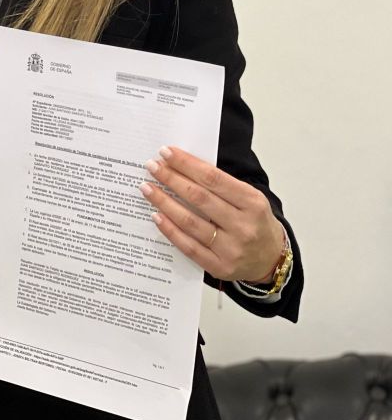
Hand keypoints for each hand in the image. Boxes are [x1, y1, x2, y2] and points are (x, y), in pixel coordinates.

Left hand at [140, 146, 282, 283]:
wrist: (272, 259)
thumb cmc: (255, 222)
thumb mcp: (249, 198)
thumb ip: (221, 185)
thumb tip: (183, 167)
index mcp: (252, 202)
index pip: (213, 178)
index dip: (187, 164)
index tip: (166, 152)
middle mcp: (243, 226)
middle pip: (199, 198)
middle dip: (171, 179)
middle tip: (152, 166)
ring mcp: (231, 249)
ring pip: (190, 222)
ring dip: (164, 202)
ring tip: (147, 188)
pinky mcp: (219, 266)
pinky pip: (188, 246)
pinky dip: (170, 229)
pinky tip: (156, 215)